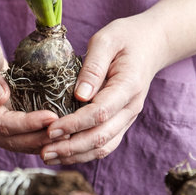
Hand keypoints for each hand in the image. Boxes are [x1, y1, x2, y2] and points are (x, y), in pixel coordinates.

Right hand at [0, 27, 57, 152]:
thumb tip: (2, 98)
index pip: (1, 122)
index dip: (27, 123)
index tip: (52, 117)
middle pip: (9, 139)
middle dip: (38, 137)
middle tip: (66, 132)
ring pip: (15, 143)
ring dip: (39, 142)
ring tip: (66, 137)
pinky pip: (18, 136)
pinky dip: (36, 137)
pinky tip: (55, 134)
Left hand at [40, 14, 165, 163]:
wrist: (151, 44)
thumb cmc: (126, 38)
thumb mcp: (106, 40)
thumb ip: (93, 67)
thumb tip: (79, 95)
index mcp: (128, 86)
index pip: (100, 112)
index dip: (74, 124)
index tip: (50, 129)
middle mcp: (131, 107)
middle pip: (101, 136)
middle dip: (71, 147)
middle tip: (44, 152)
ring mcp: (127, 117)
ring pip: (104, 146)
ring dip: (76, 155)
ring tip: (50, 156)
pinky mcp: (121, 121)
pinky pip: (105, 143)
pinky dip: (85, 152)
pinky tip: (65, 153)